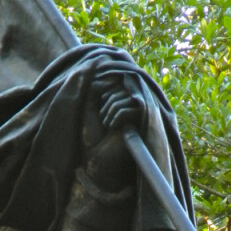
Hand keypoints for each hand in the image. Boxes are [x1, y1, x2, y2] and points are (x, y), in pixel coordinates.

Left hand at [82, 71, 146, 190]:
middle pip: (117, 86)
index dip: (102, 94)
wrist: (96, 158)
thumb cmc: (92, 136)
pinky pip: (126, 108)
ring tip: (108, 127)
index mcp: (120, 98)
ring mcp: (138, 112)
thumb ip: (95, 87)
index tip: (99, 112)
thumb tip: (104, 72)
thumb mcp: (89, 106)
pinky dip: (115, 118)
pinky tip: (114, 129)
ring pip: (121, 97)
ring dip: (109, 112)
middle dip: (105, 104)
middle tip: (103, 122)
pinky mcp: (141, 122)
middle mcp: (131, 102)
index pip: (113, 80)